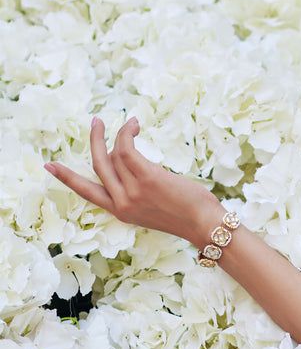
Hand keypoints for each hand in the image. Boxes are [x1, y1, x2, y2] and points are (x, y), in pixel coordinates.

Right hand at [44, 116, 220, 246]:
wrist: (204, 225)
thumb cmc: (186, 214)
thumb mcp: (153, 208)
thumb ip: (135, 191)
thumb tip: (126, 161)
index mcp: (120, 212)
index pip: (86, 193)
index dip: (66, 178)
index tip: (49, 167)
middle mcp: (121, 203)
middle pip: (97, 165)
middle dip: (94, 140)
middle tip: (95, 123)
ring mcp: (132, 191)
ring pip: (114, 153)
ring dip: (120, 133)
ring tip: (130, 124)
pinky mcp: (145, 177)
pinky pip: (126, 147)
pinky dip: (127, 132)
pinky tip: (134, 125)